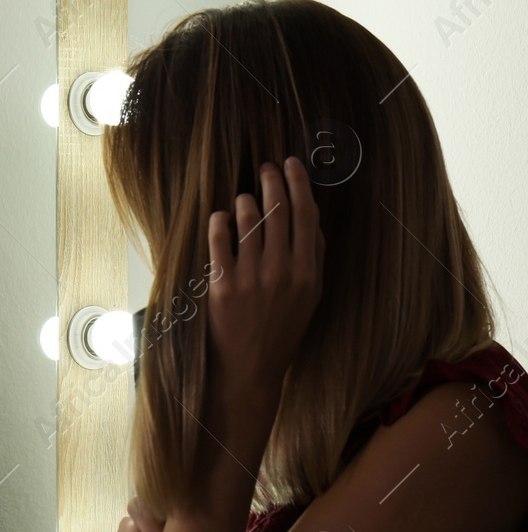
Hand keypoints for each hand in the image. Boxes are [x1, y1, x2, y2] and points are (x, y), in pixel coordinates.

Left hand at [206, 156, 324, 397]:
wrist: (250, 368)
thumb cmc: (281, 330)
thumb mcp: (309, 296)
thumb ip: (312, 257)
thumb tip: (310, 217)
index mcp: (308, 273)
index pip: (305, 215)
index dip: (298, 184)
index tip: (291, 163)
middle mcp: (282, 272)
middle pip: (278, 211)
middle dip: (271, 181)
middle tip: (265, 167)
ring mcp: (251, 278)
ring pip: (248, 221)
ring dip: (244, 201)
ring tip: (243, 196)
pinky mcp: (222, 287)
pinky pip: (219, 241)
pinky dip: (219, 222)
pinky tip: (220, 217)